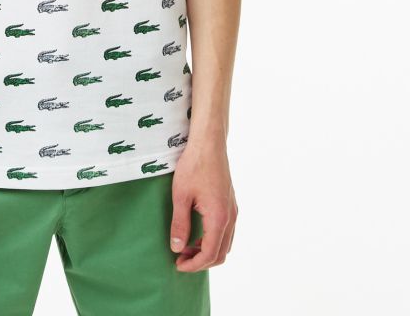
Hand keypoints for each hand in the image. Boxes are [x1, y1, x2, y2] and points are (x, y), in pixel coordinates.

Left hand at [169, 140, 237, 272]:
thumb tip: (176, 248)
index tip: (177, 265)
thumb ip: (179, 224)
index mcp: (219, 218)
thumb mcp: (181, 195)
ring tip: (186, 247)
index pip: (209, 254)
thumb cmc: (194, 165)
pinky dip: (213, 239)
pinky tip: (197, 233)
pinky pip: (226, 232)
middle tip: (180, 259)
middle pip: (220, 254)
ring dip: (207, 251)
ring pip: (225, 244)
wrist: (209, 143)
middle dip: (200, 261)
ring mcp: (233, 210)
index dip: (193, 264)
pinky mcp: (231, 204)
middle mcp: (230, 217)